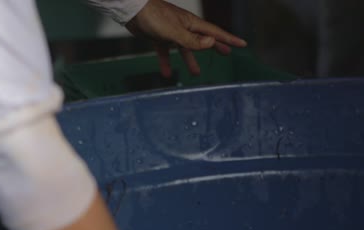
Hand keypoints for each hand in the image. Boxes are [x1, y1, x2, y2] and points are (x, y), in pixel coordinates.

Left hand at [126, 0, 246, 76]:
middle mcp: (184, 27)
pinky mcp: (159, 37)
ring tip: (195, 74)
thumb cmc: (154, 17)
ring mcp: (171, 32)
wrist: (132, 11)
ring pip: (184, 48)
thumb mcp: (175, 32)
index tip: (242, 44)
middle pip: (203, 39)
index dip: (229, 39)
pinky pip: (165, 52)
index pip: (215, 33)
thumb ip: (192, 41)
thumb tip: (211, 44)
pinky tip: (167, 74)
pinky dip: (166, 63)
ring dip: (190, 60)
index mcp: (191, 24)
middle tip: (226, 54)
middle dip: (215, 47)